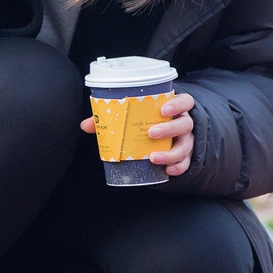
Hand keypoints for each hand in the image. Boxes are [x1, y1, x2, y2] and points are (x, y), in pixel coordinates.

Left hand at [78, 91, 196, 176]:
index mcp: (173, 108)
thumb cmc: (147, 121)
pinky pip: (185, 163)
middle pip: (185, 124)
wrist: (164, 136)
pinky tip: (167, 171)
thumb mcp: (134, 116)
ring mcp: (185, 140)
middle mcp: (183, 123)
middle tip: (151, 133)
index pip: (185, 101)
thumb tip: (87, 125)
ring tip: (153, 157)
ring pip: (185, 146)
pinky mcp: (184, 156)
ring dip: (171, 153)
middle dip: (169, 129)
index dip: (178, 104)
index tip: (163, 110)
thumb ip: (112, 118)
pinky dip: (178, 167)